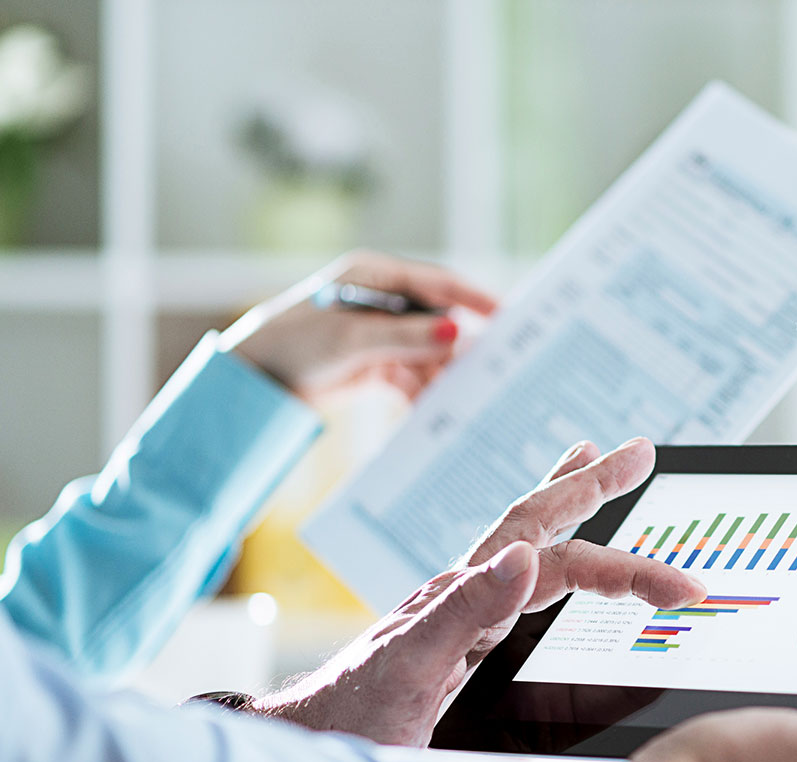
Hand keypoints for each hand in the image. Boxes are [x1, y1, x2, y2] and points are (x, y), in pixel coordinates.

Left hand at [219, 250, 497, 400]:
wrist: (249, 384)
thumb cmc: (291, 346)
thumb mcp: (351, 340)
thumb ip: (406, 337)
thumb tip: (456, 332)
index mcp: (373, 276)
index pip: (437, 281)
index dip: (473, 298)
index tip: (507, 317)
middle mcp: (380, 301)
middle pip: (436, 319)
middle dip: (459, 347)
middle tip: (490, 370)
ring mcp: (378, 332)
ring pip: (426, 351)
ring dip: (439, 375)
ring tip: (460, 400)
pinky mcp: (372, 362)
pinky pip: (410, 374)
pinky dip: (420, 391)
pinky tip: (431, 410)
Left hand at [257, 438, 705, 745]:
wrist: (300, 749)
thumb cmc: (346, 720)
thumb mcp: (408, 672)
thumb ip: (462, 613)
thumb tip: (522, 556)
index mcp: (460, 597)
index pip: (557, 562)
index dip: (624, 568)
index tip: (679, 586)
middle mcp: (462, 594)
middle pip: (538, 522)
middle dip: (591, 485)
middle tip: (640, 451)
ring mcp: (457, 613)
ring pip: (525, 543)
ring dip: (564, 503)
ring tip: (591, 466)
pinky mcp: (453, 641)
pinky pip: (510, 582)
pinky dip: (542, 554)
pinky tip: (545, 559)